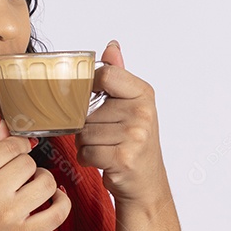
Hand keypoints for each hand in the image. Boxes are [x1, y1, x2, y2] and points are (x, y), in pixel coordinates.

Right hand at [0, 117, 70, 230]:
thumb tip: (5, 124)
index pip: (13, 145)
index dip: (18, 148)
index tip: (16, 155)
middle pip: (29, 162)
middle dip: (25, 168)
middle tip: (15, 180)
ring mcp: (8, 214)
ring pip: (46, 182)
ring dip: (42, 182)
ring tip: (32, 189)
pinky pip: (57, 212)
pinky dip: (62, 202)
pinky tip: (55, 199)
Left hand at [75, 40, 171, 210]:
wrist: (146, 183)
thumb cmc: (134, 143)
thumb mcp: (131, 105)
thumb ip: (118, 75)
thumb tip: (111, 46)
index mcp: (143, 94)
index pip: (105, 75)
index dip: (90, 86)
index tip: (94, 98)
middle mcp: (142, 112)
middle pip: (87, 109)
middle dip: (87, 125)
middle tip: (106, 135)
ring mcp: (134, 135)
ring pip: (83, 132)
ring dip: (86, 144)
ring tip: (106, 148)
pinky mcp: (123, 158)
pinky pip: (85, 151)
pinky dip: (87, 159)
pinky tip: (103, 161)